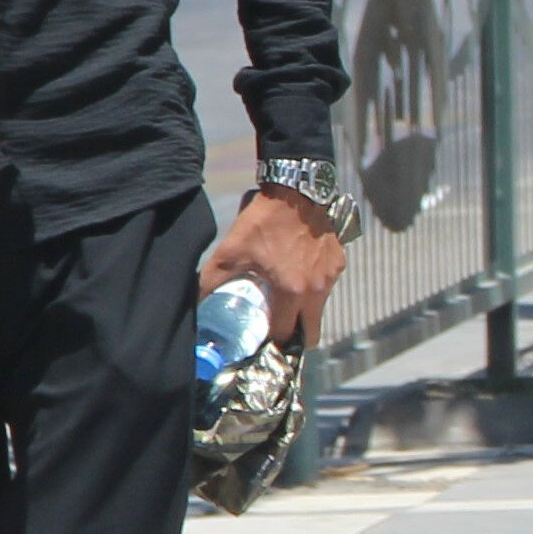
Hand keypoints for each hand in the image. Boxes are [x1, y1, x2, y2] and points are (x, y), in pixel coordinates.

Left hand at [203, 184, 347, 345]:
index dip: (272, 342)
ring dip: (303, 310)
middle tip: (277, 330)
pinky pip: (326, 285)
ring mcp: (331, 276)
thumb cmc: (263, 223)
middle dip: (295, 337)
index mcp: (291, 292)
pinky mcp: (339, 262)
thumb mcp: (230, 252)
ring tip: (284, 297)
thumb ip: (210, 281)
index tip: (262, 342)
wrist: (296, 191)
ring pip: (319, 307)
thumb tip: (193, 302)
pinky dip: (314, 286)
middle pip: (310, 332)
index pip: (285, 335)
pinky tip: (298, 271)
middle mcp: (316, 289)